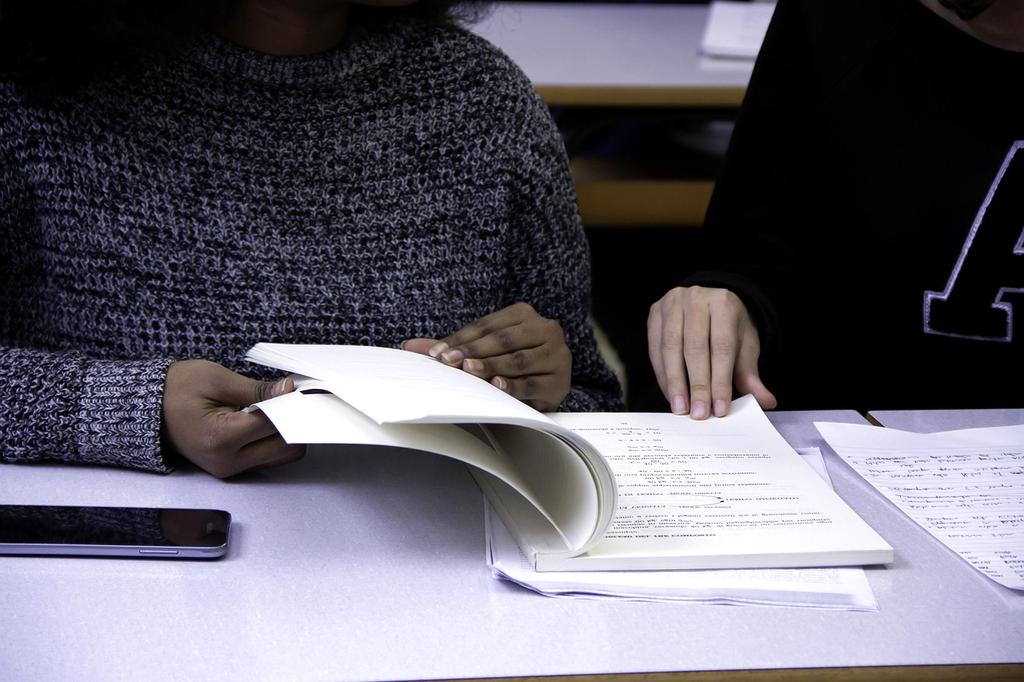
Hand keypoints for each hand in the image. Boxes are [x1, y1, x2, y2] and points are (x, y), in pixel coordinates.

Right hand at [162, 360, 304, 477]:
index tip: (297, 389)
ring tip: (271, 408)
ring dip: (285, 433)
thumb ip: (257, 389)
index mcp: (220, 438)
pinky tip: (262, 420)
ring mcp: (230, 469)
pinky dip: (273, 439)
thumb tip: (289, 391)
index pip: (275, 425)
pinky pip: (268, 458)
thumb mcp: (217, 379)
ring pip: (282, 456)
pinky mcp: (232, 469)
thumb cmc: (176, 389)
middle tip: (287, 398)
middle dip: (293, 422)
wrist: (148, 408)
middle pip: (287, 448)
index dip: (291, 404)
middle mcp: (227, 461)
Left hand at [402, 302, 571, 411]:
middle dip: (472, 351)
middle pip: (503, 340)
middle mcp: (546, 329)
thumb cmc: (511, 364)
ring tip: (469, 371)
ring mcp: (556, 355)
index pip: (488, 325)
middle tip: (448, 362)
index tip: (437, 353)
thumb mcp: (485, 350)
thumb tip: (410, 346)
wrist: (549, 384)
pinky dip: (513, 385)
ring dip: (492, 366)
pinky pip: (532, 383)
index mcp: (525, 314)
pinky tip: (497, 386)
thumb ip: (453, 346)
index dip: (461, 338)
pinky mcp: (560, 381)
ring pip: (518, 360)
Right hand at [647, 286, 775, 418]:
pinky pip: (655, 349)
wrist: (708, 305)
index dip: (720, 380)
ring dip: (675, 382)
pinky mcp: (654, 314)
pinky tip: (671, 394)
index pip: (722, 346)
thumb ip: (750, 375)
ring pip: (671, 348)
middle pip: (695, 348)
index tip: (720, 408)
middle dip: (697, 385)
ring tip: (681, 408)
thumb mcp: (744, 347)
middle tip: (699, 413)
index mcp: (724, 303)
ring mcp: (672, 303)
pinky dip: (663, 375)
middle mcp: (696, 298)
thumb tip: (766, 401)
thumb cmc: (727, 328)